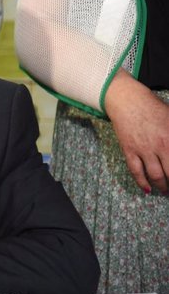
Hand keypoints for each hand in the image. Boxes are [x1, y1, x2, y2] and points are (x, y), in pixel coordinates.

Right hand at [105, 70, 168, 193]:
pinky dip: (141, 182)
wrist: (128, 102)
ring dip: (162, 186)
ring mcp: (144, 150)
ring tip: (165, 191)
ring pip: (155, 175)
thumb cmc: (152, 107)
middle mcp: (160, 147)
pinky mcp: (130, 151)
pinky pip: (136, 171)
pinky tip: (147, 189)